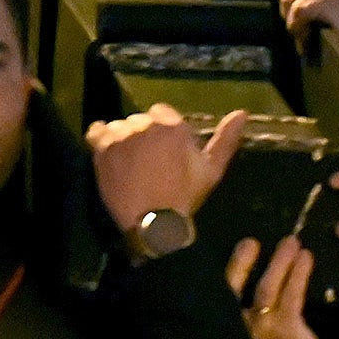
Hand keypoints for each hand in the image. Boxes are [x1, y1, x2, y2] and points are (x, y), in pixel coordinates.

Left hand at [88, 102, 246, 238]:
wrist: (156, 226)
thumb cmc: (186, 198)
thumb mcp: (211, 170)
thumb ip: (225, 139)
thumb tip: (243, 113)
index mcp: (173, 125)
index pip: (161, 113)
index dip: (161, 134)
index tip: (162, 154)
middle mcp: (146, 124)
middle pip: (139, 121)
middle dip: (142, 138)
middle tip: (146, 165)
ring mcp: (122, 135)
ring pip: (119, 127)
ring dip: (122, 141)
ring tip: (128, 167)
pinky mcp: (101, 148)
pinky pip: (96, 132)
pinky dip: (99, 139)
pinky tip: (108, 155)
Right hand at [226, 237, 325, 338]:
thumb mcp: (262, 330)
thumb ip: (256, 304)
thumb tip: (263, 268)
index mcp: (231, 326)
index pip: (223, 293)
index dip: (231, 267)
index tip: (244, 244)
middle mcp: (241, 327)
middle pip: (237, 288)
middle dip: (244, 263)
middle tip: (255, 241)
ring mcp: (262, 329)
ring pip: (267, 289)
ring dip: (279, 263)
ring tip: (292, 243)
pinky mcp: (285, 330)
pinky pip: (290, 296)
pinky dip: (298, 274)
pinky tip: (306, 258)